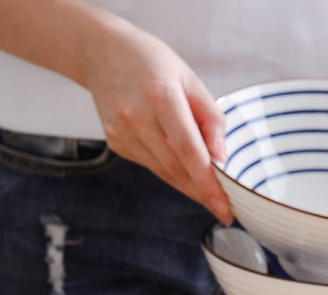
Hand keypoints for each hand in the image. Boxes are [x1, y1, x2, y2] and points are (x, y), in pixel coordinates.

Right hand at [82, 19, 232, 223]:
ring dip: (190, 188)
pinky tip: (185, 174)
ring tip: (211, 197)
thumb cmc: (151, 62)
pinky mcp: (116, 143)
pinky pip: (152, 166)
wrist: (102, 52)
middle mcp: (137, 118)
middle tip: (225, 209)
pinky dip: (172, 173)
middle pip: (177, 169)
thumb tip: (222, 158)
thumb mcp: (190, 79)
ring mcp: (122, 133)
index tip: (225, 207)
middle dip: (203, 193)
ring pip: (165, 173)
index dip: (208, 184)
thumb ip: (211, 118)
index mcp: (160, 97)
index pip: (189, 152)